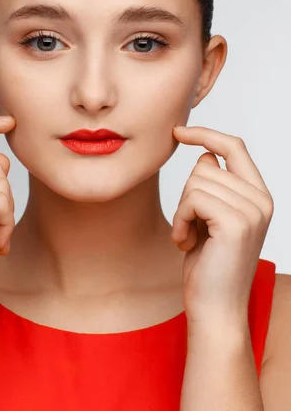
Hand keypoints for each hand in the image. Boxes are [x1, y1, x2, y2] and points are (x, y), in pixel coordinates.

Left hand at [171, 126, 273, 327]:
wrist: (214, 308)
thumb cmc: (208, 265)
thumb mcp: (211, 218)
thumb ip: (214, 187)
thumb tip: (205, 155)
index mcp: (258, 195)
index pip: (235, 146)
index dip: (206, 134)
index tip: (178, 132)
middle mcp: (261, 199)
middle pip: (204, 165)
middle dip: (186, 195)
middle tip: (191, 227)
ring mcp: (252, 210)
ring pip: (195, 180)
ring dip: (182, 210)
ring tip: (190, 237)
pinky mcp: (236, 222)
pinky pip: (192, 198)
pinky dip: (180, 220)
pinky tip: (186, 243)